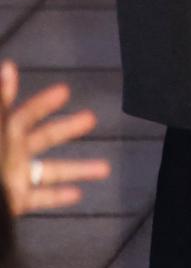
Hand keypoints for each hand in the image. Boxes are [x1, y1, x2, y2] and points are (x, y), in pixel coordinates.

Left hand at [2, 59, 110, 215]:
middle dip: (68, 128)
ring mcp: (13, 178)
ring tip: (104, 168)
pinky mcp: (14, 201)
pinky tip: (77, 194)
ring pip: (49, 172)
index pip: (27, 114)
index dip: (45, 103)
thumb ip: (2, 103)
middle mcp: (10, 154)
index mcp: (4, 135)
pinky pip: (39, 198)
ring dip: (78, 169)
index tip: (66, 91)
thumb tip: (8, 66)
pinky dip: (58, 197)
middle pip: (44, 138)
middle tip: (92, 119)